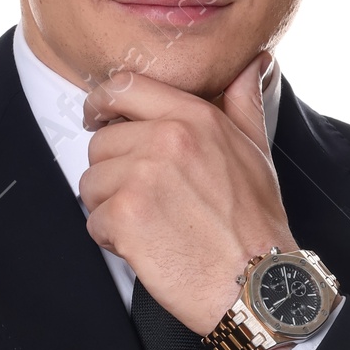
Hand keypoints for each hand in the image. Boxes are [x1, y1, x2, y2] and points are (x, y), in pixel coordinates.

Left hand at [79, 55, 290, 334]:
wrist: (257, 284)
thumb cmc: (257, 225)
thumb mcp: (256, 152)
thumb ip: (243, 104)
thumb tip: (252, 65)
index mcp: (194, 117)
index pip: (124, 87)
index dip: (101, 104)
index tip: (96, 119)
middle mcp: (167, 139)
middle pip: (102, 144)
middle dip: (114, 174)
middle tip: (148, 202)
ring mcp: (143, 176)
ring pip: (92, 183)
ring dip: (111, 209)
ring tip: (151, 226)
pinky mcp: (126, 215)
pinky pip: (94, 222)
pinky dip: (113, 240)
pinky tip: (147, 247)